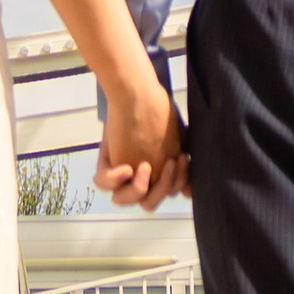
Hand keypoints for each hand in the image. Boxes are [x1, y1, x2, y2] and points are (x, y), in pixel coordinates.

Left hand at [95, 70, 184, 210]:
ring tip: (146, 165)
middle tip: (171, 162)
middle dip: (164, 187)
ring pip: (126, 199)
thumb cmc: (156, 109)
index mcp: (154, 173)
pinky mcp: (107, 163)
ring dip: (141, 188)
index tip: (183, 159)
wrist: (136, 90)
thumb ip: (181, 164)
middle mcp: (137, 176)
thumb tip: (188, 193)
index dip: (177, 183)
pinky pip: (106, 183)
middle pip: (149, 203)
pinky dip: (116, 178)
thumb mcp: (176, 138)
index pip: (166, 194)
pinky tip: (126, 167)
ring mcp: (121, 172)